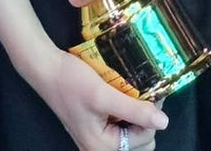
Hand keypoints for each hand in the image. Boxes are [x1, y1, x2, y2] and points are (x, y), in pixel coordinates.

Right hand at [29, 48, 166, 150]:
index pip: (145, 139)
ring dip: (136, 114)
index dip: (150, 115)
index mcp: (102, 148)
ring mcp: (96, 138)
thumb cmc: (71, 82)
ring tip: (133, 92)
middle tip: (143, 91)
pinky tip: (123, 93)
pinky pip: (120, 125)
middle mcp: (99, 148)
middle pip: (140, 142)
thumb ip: (134, 110)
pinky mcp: (94, 126)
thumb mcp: (103, 95)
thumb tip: (164, 122)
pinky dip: (126, 111)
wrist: (46, 68)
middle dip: (145, 117)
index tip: (151, 90)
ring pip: (131, 132)